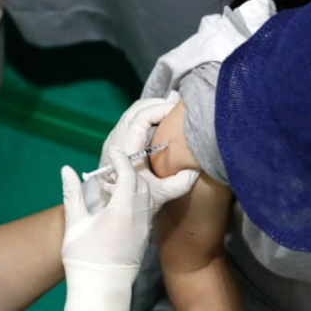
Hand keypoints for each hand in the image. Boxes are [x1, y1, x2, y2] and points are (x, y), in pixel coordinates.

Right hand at [58, 148, 150, 310]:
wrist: (99, 291)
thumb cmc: (83, 258)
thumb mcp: (74, 223)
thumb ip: (72, 194)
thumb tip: (66, 170)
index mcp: (122, 211)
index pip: (129, 175)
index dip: (122, 160)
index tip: (113, 152)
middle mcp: (139, 218)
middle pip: (142, 184)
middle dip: (129, 172)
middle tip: (110, 170)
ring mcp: (145, 229)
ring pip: (147, 197)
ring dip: (134, 186)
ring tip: (113, 187)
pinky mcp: (145, 238)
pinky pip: (146, 210)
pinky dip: (137, 200)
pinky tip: (119, 204)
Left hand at [99, 96, 198, 211]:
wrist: (113, 207)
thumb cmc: (136, 200)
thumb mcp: (162, 194)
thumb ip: (182, 182)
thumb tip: (197, 166)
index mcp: (127, 149)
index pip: (141, 117)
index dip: (159, 109)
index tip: (177, 110)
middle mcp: (117, 140)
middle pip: (136, 109)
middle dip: (158, 103)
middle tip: (178, 106)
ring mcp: (114, 139)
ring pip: (133, 112)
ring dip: (152, 108)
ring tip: (171, 111)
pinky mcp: (116, 141)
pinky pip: (131, 120)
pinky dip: (146, 116)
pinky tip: (161, 121)